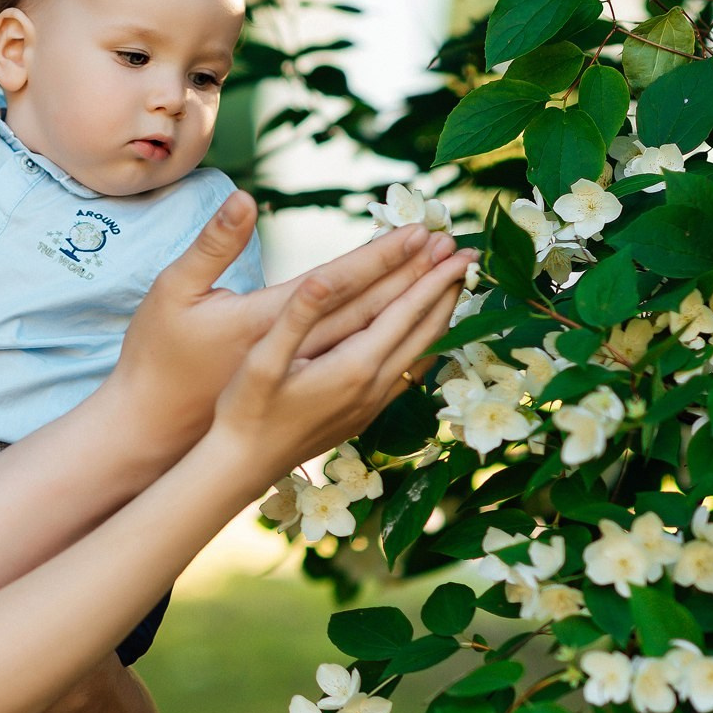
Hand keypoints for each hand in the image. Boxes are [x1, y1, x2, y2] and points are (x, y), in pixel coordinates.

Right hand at [208, 243, 472, 468]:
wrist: (242, 466)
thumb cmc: (244, 410)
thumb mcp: (262, 360)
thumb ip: (297, 317)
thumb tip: (326, 276)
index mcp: (354, 367)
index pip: (405, 312)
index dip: (432, 276)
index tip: (455, 246)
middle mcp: (374, 387)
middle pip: (425, 332)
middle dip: (447, 291)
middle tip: (470, 256)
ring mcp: (373, 405)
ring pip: (422, 354)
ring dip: (441, 318)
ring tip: (454, 288)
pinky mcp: (365, 415)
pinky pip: (409, 373)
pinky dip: (424, 345)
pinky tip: (424, 337)